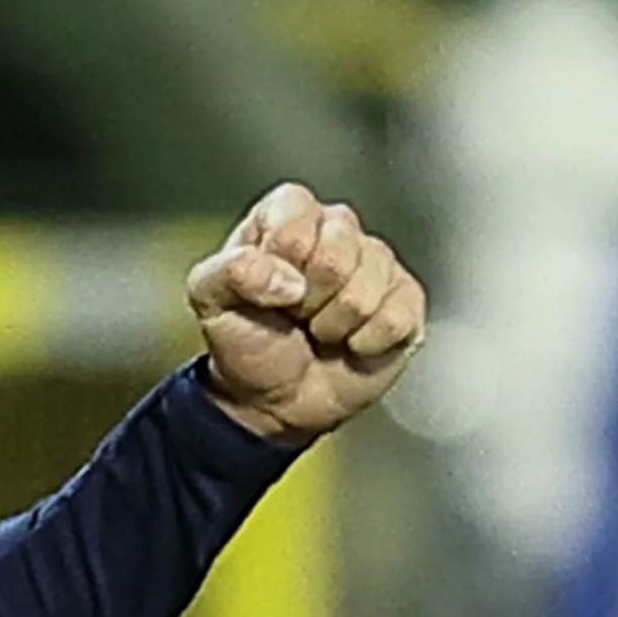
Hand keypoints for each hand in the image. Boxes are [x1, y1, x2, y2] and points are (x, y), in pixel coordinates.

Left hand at [186, 184, 425, 442]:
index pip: (297, 216)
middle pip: (338, 253)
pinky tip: (352, 343)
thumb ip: (227, 271)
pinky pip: (397, 317)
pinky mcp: (406, 301)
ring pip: (366, 289)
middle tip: (295, 315)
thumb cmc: (247, 342)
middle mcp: (337, 230)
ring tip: (320, 330)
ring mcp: (376, 264)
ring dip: (335, 325)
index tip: (269, 288)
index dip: (282, 259)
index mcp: (288, 216)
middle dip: (309, 299)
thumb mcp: (210, 300)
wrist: (275, 400)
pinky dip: (367, 343)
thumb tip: (287, 278)